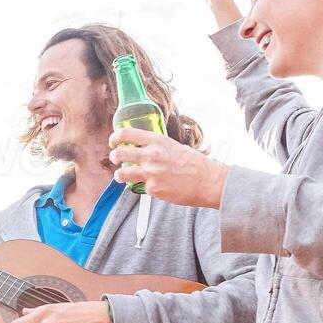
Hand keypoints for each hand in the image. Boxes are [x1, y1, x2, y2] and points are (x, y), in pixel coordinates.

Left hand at [108, 127, 227, 206]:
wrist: (209, 182)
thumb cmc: (195, 164)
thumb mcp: (174, 146)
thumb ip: (156, 146)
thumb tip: (141, 147)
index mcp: (157, 141)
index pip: (126, 134)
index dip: (115, 138)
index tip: (113, 142)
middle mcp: (151, 155)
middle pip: (118, 154)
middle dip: (114, 157)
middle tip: (116, 159)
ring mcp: (151, 173)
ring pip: (121, 174)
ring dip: (119, 175)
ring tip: (123, 175)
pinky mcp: (153, 189)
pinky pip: (140, 187)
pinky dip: (145, 187)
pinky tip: (156, 186)